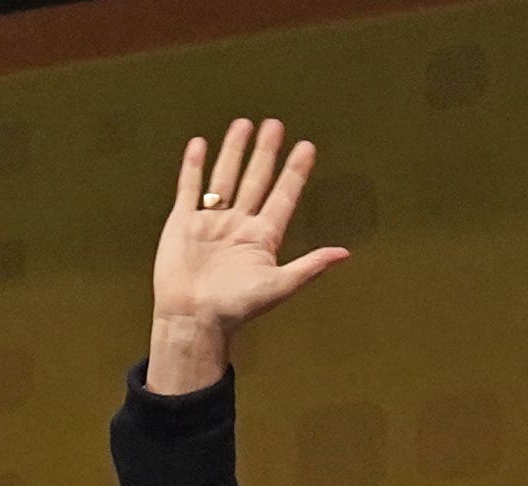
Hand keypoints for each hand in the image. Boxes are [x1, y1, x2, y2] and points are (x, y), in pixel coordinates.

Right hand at [146, 119, 351, 391]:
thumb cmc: (236, 308)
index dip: (295, 172)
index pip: (283, 196)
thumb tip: (345, 253)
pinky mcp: (183, 223)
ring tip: (244, 124)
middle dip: (266, 152)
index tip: (307, 147)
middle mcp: (238, 225)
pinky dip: (194, 166)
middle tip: (275, 124)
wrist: (192, 319)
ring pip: (225, 177)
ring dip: (234, 151)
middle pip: (256, 179)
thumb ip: (310, 267)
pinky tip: (200, 144)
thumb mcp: (278, 286)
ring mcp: (211, 221)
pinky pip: (190, 188)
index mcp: (262, 238)